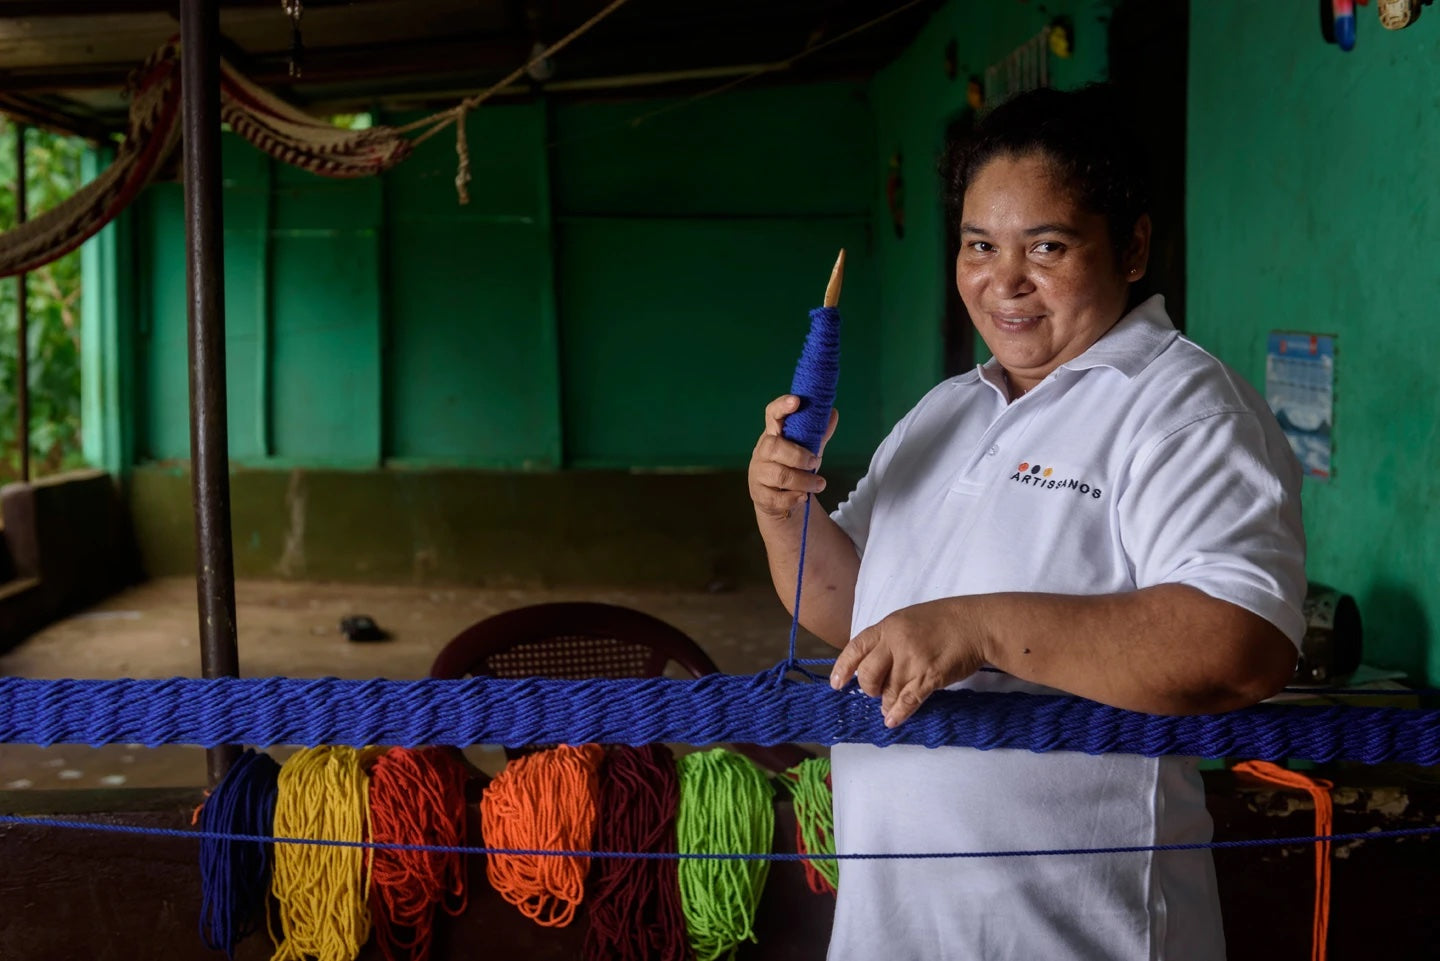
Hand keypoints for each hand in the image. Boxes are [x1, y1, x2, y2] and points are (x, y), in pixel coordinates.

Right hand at [748, 395, 838, 520]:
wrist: (778, 500)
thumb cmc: (792, 468)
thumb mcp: (806, 450)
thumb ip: (817, 434)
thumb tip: (833, 413)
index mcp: (773, 435)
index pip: (772, 415)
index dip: (782, 406)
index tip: (796, 401)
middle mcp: (762, 452)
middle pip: (774, 447)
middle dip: (799, 456)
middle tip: (815, 462)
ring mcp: (759, 473)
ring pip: (779, 475)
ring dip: (804, 481)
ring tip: (820, 484)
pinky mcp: (760, 495)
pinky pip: (776, 497)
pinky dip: (793, 498)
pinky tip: (803, 497)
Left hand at [830, 598, 988, 727]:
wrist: (977, 624)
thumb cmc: (945, 620)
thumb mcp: (909, 619)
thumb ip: (890, 638)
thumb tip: (875, 663)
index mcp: (889, 625)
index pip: (856, 648)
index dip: (843, 667)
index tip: (836, 683)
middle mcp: (896, 642)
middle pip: (869, 674)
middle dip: (869, 689)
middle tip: (876, 693)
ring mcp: (913, 659)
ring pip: (888, 690)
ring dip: (887, 703)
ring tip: (889, 708)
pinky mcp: (930, 676)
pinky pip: (907, 700)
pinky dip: (898, 713)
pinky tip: (893, 720)